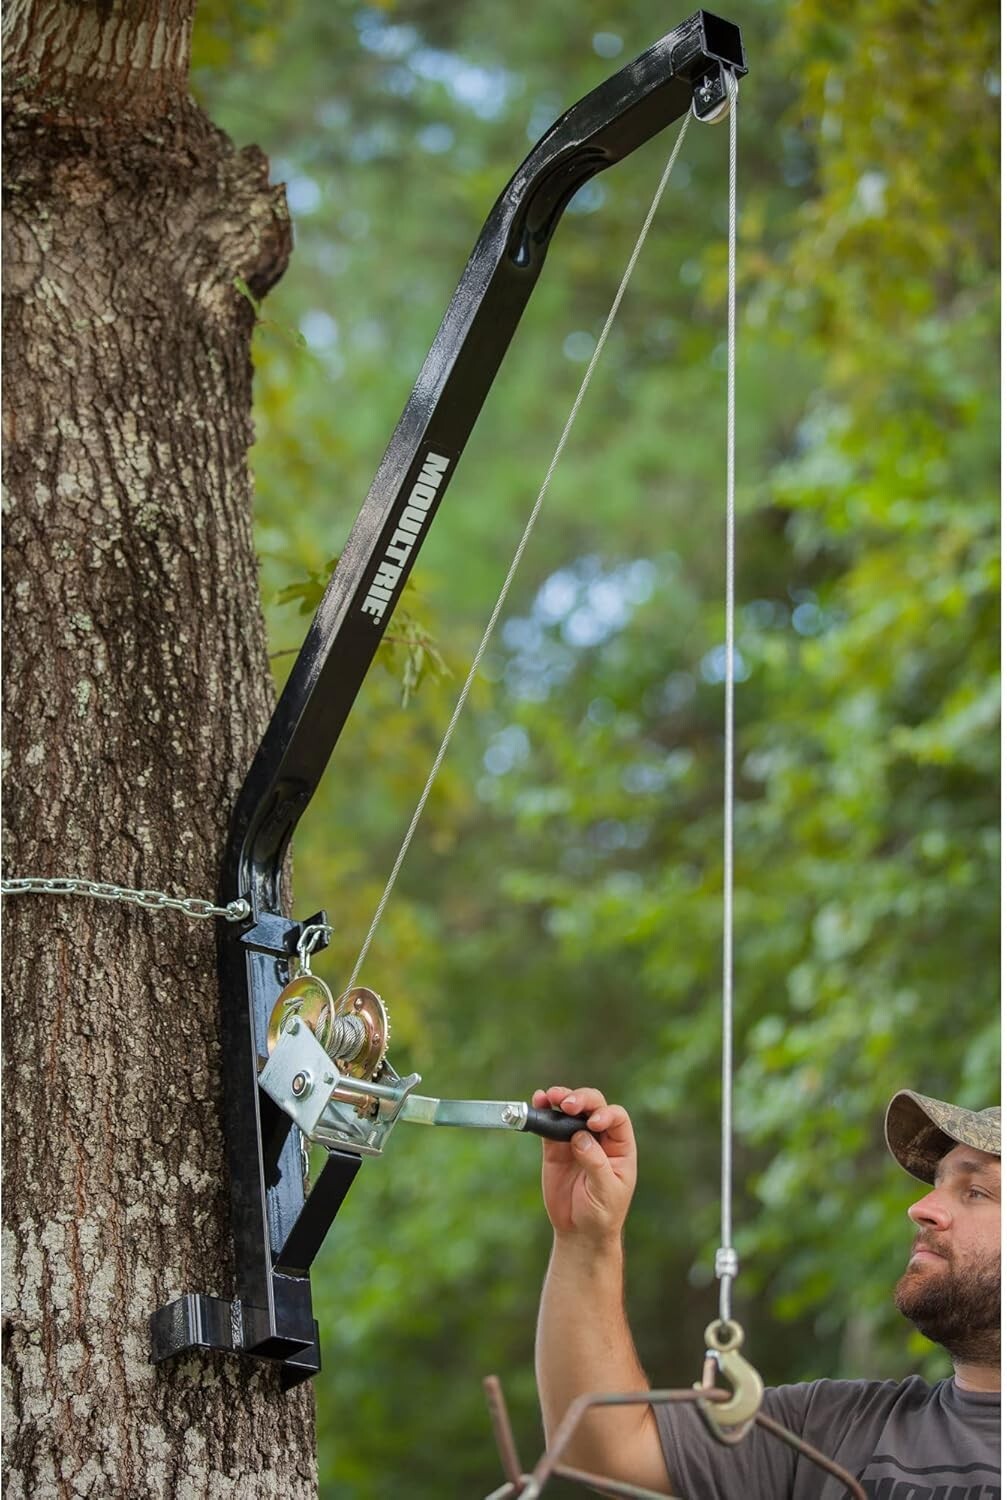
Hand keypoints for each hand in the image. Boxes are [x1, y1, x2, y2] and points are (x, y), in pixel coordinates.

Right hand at [534, 1084, 636, 1244]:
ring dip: (561, 1098)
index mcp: (620, 1147)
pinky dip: (543, 1111)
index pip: (616, 1118)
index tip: (593, 1123)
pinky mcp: (555, 1148)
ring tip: (550, 1097)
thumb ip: (596, 1164)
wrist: (579, 1232)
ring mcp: (576, 1139)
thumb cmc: (602, 1214)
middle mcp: (600, 1137)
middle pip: (594, 1106)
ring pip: (571, 1110)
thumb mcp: (606, 1191)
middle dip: (582, 1100)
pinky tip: (538, 1101)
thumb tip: (580, 1136)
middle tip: (568, 1105)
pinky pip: (550, 1125)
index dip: (606, 1114)